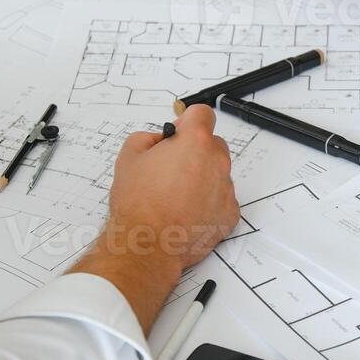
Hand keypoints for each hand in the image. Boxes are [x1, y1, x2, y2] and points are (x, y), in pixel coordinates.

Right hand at [102, 104, 240, 271]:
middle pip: (212, 145)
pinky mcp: (230, 214)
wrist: (147, 245)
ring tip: (176, 197)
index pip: (203, 114)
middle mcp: (217, 162)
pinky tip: (186, 212)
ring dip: (202, 178)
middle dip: (195, 151)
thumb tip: (160, 139)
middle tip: (171, 169)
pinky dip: (208, 202)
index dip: (188, 122)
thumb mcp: (129, 156)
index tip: (179, 133)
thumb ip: (148, 137)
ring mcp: (226, 189)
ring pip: (217, 173)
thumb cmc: (138, 204)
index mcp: (195, 142)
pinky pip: (221, 199)